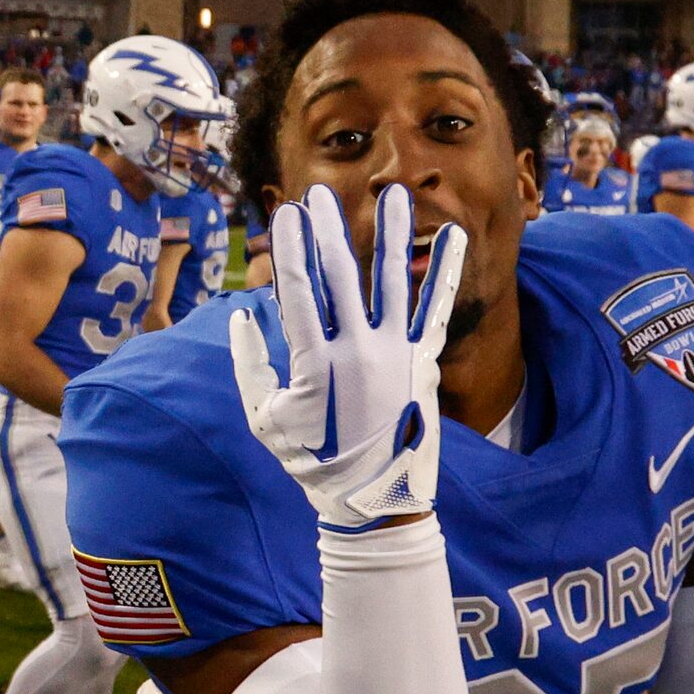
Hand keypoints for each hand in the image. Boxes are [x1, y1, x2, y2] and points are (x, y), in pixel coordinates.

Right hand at [228, 184, 464, 530]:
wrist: (374, 501)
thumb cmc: (312, 463)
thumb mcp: (265, 421)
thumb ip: (248, 367)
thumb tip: (241, 317)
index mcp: (314, 363)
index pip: (298, 291)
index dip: (290, 249)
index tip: (285, 214)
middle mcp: (357, 350)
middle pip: (340, 276)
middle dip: (328, 230)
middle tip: (320, 193)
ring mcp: (395, 354)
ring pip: (392, 281)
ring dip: (391, 234)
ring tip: (391, 194)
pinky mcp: (424, 362)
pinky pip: (436, 310)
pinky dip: (445, 272)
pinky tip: (452, 236)